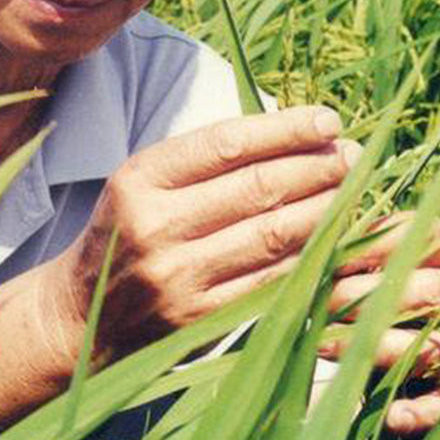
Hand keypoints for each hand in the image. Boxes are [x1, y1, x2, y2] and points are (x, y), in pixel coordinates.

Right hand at [48, 105, 359, 362]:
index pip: (226, 144)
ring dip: (325, 209)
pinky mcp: (200, 318)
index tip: (328, 121)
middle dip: (316, 167)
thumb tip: (290, 133)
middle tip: (353, 156)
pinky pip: (272, 281)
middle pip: (257, 188)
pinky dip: (310, 257)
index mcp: (140, 178)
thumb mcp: (145, 181)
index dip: (285, 129)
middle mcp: (156, 224)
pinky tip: (333, 237)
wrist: (86, 312)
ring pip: (273, 236)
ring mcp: (179, 276)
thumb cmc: (128, 229)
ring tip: (352, 191)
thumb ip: (204, 159)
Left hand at [323, 214, 439, 434]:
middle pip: (423, 291)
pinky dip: (421, 411)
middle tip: (319, 303)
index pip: (416, 236)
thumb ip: (362, 249)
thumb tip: (316, 244)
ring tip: (324, 345)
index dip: (368, 248)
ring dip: (375, 348)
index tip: (328, 260)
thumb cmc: (398, 289)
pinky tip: (391, 415)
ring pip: (432, 345)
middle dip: (363, 297)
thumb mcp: (389, 261)